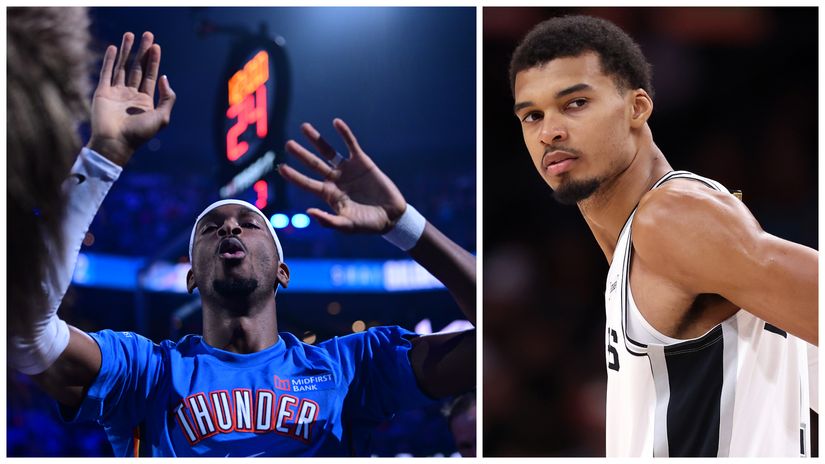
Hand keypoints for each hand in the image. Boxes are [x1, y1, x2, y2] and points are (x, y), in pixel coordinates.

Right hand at [86, 32, 175, 165]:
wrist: (115, 142)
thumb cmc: (139, 134)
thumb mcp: (162, 117)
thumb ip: (167, 98)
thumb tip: (165, 78)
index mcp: (145, 100)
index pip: (151, 76)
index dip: (154, 61)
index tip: (156, 46)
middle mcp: (131, 94)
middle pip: (138, 67)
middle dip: (143, 51)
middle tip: (147, 35)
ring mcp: (116, 92)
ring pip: (122, 66)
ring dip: (126, 51)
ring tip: (130, 35)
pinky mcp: (103, 92)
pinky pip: (106, 72)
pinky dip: (109, 60)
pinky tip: (113, 48)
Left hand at [280, 118, 405, 233]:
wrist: (391, 216)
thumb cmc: (368, 224)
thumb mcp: (348, 226)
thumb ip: (329, 221)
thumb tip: (309, 211)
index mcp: (329, 195)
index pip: (307, 184)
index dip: (295, 176)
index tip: (281, 168)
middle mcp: (335, 180)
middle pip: (314, 164)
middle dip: (301, 154)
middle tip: (288, 144)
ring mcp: (348, 169)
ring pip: (328, 151)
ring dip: (316, 140)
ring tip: (304, 127)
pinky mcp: (362, 162)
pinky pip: (351, 145)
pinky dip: (344, 134)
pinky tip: (336, 122)